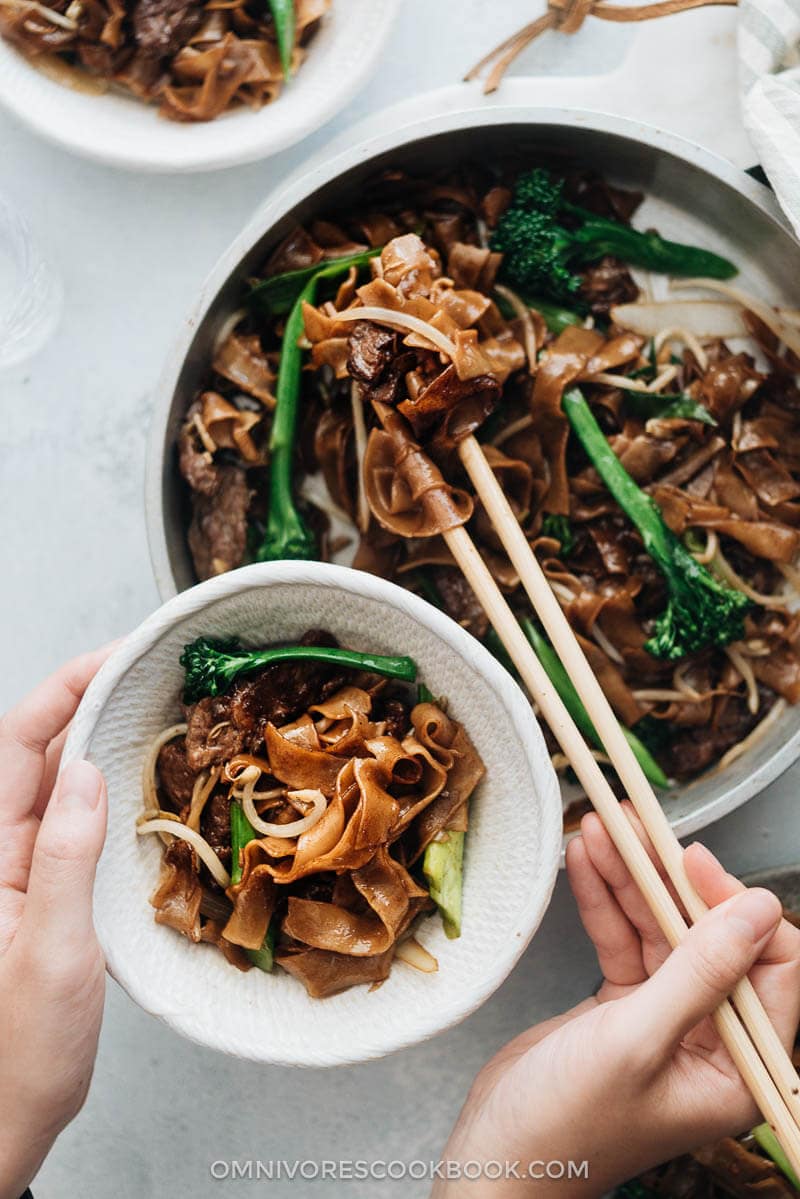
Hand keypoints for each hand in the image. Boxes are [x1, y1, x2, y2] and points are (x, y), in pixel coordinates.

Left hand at [0, 649, 110, 1198]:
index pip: (16, 744)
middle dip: (92, 698)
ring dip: (104, 737)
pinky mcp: (48, 887)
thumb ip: (65, 859)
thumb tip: (84, 771)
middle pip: (40, 749)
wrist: (8, 1115)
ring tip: (157, 707)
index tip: (115, 657)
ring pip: (61, 779)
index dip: (64, 690)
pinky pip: (78, 819)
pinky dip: (112, 786)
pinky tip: (146, 776)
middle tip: (151, 670)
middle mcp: (0, 850)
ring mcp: (24, 867)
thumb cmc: (19, 1051)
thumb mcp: (51, 954)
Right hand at [433, 804, 799, 1197]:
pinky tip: (588, 859)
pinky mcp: (624, 1007)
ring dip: (631, 877)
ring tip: (602, 827)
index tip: (693, 863)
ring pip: (661, 929)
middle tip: (636, 825)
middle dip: (671, 878)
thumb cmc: (566, 1126)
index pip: (770, 967)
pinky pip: (624, 940)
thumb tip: (757, 910)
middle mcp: (712, 1040)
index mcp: (739, 1068)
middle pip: (708, 936)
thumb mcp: (635, 1042)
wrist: (496, 1155)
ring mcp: (666, 1019)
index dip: (734, 907)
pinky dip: (605, 900)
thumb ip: (699, 972)